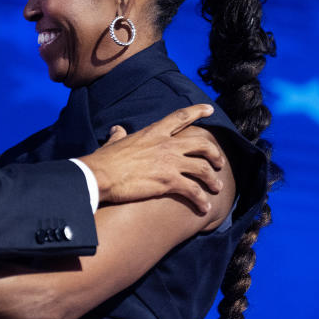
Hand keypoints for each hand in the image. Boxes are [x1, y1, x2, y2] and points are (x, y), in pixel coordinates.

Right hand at [78, 104, 225, 213]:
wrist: (99, 176)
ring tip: (216, 188)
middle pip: (201, 144)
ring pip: (203, 169)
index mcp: (154, 132)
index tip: (210, 109)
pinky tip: (204, 208)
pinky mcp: (169, 182)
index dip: (198, 111)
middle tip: (219, 162)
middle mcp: (167, 145)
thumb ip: (119, 135)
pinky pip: (194, 191)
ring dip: (212, 180)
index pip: (181, 117)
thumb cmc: (104, 160)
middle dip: (214, 153)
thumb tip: (117, 129)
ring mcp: (170, 163)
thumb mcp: (114, 143)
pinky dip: (202, 201)